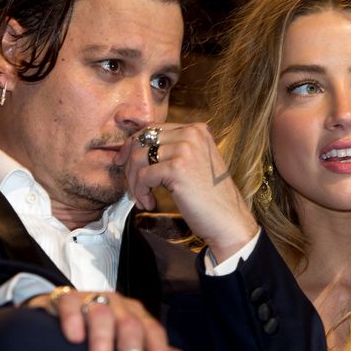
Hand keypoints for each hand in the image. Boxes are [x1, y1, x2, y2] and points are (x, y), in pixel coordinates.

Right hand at [26, 288, 170, 350]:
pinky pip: (70, 303)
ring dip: (103, 340)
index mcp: (135, 315)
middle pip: (130, 324)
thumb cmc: (96, 332)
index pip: (153, 331)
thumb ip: (148, 350)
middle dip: (131, 350)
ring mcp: (91, 298)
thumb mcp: (122, 341)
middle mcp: (117, 305)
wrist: (58, 310)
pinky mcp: (64, 297)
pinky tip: (74, 339)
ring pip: (102, 314)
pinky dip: (73, 320)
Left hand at [117, 123, 258, 263]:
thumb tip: (135, 148)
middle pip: (142, 141)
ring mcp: (186, 149)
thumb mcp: (194, 163)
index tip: (123, 162)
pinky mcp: (178, 169)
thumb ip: (173, 150)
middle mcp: (192, 134)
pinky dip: (141, 192)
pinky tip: (150, 204)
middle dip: (130, 165)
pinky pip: (143, 176)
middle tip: (133, 187)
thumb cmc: (210, 198)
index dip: (133, 145)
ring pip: (139, 158)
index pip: (152, 129)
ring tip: (143, 198)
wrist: (228, 220)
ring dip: (134, 182)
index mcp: (197, 129)